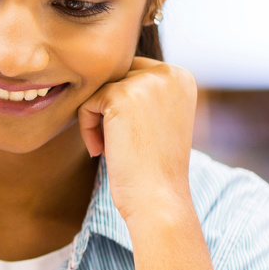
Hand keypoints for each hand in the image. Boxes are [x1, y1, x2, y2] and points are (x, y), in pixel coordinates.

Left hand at [76, 57, 197, 226]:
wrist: (158, 196)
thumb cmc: (154, 165)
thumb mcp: (160, 118)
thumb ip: (144, 92)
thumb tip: (110, 77)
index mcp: (181, 76)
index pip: (133, 74)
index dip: (124, 107)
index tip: (134, 137)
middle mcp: (169, 73)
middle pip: (116, 79)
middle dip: (110, 110)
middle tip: (121, 143)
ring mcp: (146, 81)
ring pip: (100, 91)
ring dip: (99, 122)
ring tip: (114, 148)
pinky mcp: (120, 94)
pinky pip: (87, 104)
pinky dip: (87, 129)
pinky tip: (102, 151)